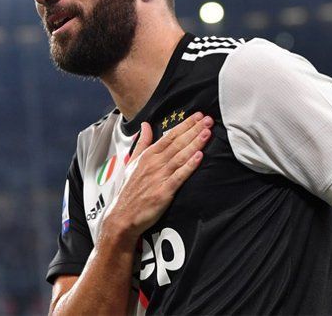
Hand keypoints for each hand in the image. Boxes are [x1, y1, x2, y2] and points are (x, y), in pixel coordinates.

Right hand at [102, 112, 212, 243]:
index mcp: (148, 155)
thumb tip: (145, 125)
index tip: (198, 116)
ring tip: (207, 132)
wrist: (123, 216)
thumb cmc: (129, 190)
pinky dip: (189, 166)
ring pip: (180, 156)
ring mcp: (159, 177)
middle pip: (177, 143)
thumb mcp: (132, 162)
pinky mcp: (164, 192)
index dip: (185, 125)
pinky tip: (199, 157)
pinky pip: (179, 176)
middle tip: (208, 119)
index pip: (170, 136)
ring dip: (195, 143)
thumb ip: (142, 142)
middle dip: (194, 130)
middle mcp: (154, 163)